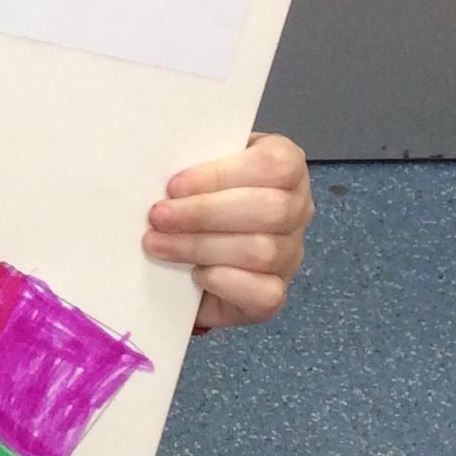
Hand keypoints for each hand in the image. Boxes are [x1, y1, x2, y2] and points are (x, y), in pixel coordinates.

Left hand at [142, 131, 312, 333]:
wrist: (187, 263)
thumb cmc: (195, 200)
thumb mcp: (198, 171)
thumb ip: (191, 161)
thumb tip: (160, 167)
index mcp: (286, 167)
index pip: (274, 164)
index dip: (221, 174)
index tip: (174, 186)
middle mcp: (297, 209)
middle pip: (270, 210)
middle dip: (205, 214)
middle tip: (158, 217)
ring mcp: (290, 255)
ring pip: (262, 251)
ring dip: (199, 247)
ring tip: (158, 243)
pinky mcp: (275, 294)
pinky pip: (264, 293)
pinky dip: (223, 282)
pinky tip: (194, 274)